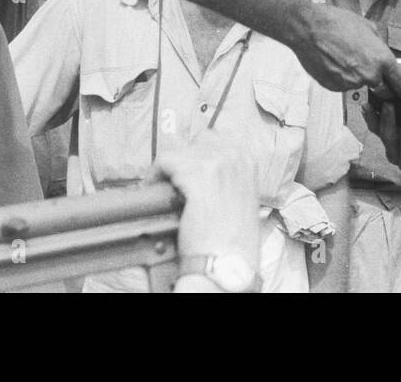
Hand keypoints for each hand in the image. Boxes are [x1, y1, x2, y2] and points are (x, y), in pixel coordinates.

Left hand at [147, 132, 259, 263]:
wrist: (226, 260)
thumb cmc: (233, 239)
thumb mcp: (240, 198)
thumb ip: (228, 178)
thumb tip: (202, 171)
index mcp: (248, 160)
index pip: (216, 140)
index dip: (197, 155)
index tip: (185, 170)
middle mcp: (235, 156)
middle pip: (197, 140)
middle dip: (184, 157)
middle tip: (173, 179)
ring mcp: (216, 163)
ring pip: (179, 151)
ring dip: (168, 168)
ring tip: (159, 186)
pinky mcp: (196, 175)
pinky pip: (165, 162)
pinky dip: (155, 175)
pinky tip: (152, 188)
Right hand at [290, 4, 400, 96]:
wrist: (309, 29)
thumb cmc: (336, 23)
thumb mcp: (367, 26)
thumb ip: (379, 43)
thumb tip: (383, 50)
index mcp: (382, 59)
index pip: (400, 82)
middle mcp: (369, 75)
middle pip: (383, 91)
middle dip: (383, 87)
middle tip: (376, 76)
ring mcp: (351, 83)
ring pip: (360, 85)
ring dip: (357, 76)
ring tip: (344, 57)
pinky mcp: (335, 87)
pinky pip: (343, 85)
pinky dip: (341, 77)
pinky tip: (333, 62)